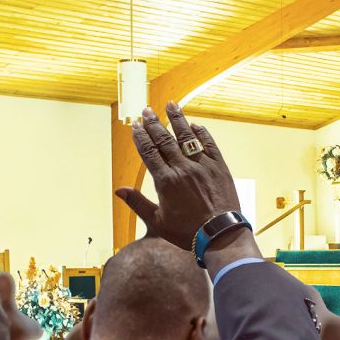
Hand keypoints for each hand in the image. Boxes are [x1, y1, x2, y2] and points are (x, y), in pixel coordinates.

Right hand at [115, 102, 240, 250]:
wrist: (220, 235)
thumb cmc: (187, 232)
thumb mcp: (157, 222)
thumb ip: (137, 203)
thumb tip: (119, 190)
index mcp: (166, 181)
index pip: (149, 152)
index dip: (141, 137)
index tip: (136, 126)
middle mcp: (183, 169)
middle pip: (165, 140)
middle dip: (154, 123)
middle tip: (147, 110)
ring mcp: (202, 166)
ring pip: (187, 137)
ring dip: (177, 120)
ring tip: (170, 105)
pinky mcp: (219, 167)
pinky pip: (209, 144)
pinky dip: (201, 134)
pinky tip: (195, 126)